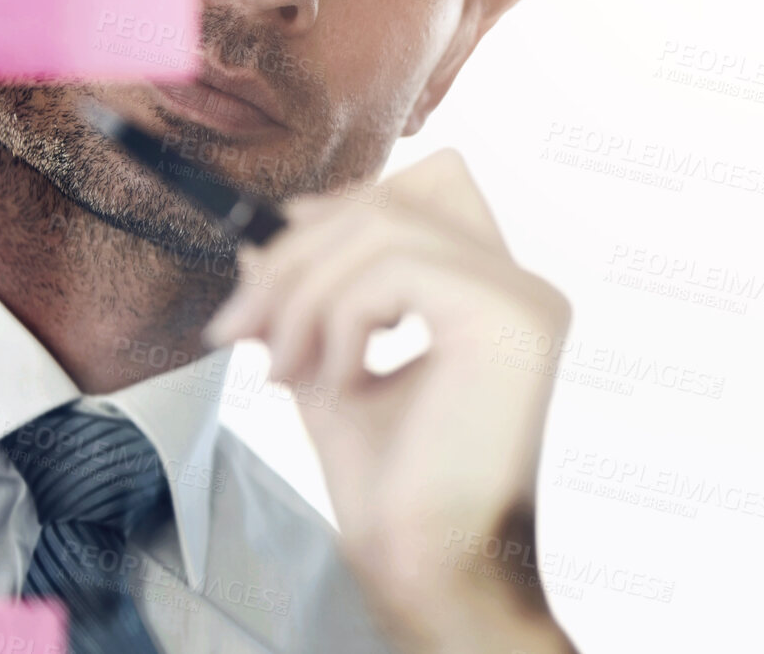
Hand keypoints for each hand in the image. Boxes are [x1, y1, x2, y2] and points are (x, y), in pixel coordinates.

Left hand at [204, 149, 573, 653]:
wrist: (429, 565)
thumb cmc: (396, 492)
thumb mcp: (335, 370)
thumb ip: (310, 305)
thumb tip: (258, 243)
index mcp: (494, 297)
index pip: (416, 198)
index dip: (336, 213)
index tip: (263, 273)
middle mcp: (521, 287)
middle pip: (393, 202)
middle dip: (297, 254)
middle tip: (239, 329)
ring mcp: (523, 298)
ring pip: (386, 225)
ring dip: (306, 292)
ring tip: (283, 366)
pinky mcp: (512, 317)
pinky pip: (396, 267)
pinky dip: (343, 320)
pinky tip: (341, 381)